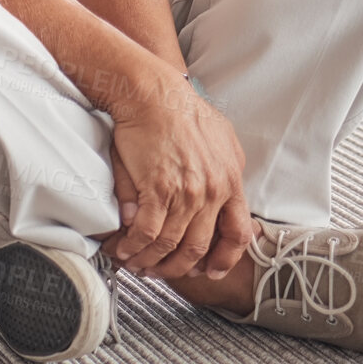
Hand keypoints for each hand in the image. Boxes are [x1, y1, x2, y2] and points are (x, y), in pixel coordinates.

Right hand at [101, 69, 251, 280]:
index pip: (238, 232)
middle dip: (180, 266)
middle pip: (200, 245)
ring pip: (171, 243)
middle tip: (163, 271)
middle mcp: (213, 190)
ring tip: (138, 264)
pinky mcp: (157, 189)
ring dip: (153, 260)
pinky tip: (125, 249)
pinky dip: (135, 246)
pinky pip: (148, 231)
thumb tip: (203, 198)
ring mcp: (186, 192)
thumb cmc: (178, 107)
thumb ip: (219, 171)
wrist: (151, 92)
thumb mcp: (219, 137)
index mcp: (230, 179)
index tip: (211, 270)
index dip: (225, 258)